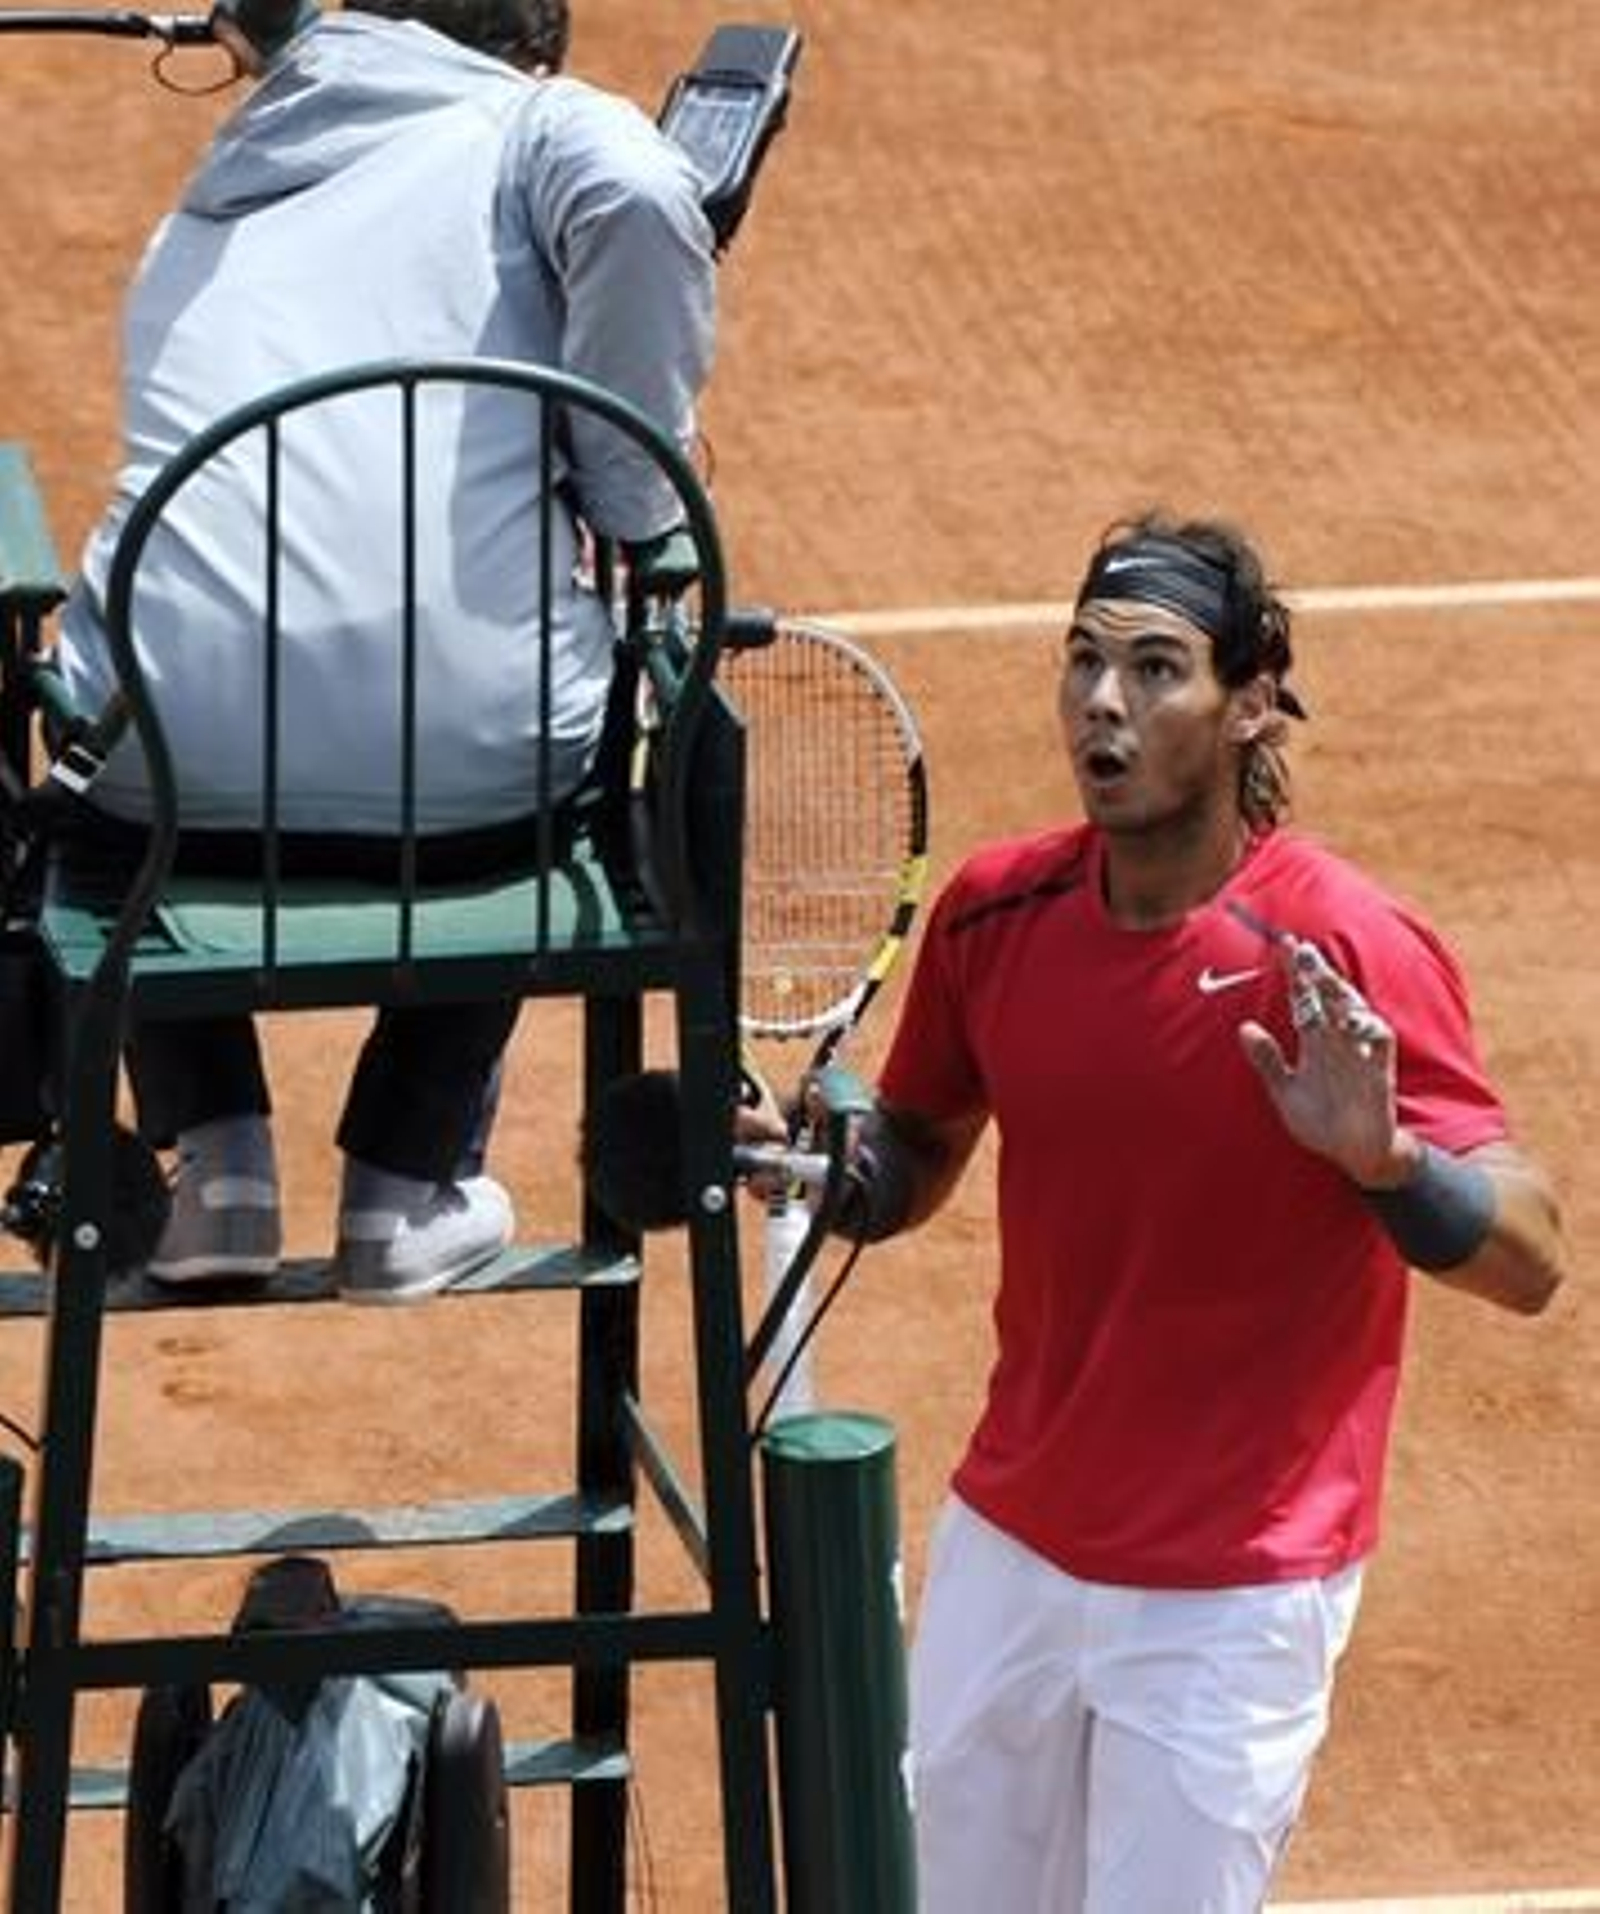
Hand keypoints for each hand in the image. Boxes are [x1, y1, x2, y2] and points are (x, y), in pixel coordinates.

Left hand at [1238, 940, 1416, 1186]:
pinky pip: (1379, 1042)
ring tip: (1323, 977)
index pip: (1304, 999)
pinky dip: (1369, 1029)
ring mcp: (1359, 1054)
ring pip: (1354, 1012)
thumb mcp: (1284, 1091)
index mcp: (1315, 1043)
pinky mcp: (1379, 1071)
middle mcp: (1336, 1042)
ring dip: (1340, 994)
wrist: (1353, 1153)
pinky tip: (1353, 1020)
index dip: (1296, 974)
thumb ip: (1267, 1061)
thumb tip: (1243, 1028)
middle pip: (1328, 998)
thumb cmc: (1319, 1122)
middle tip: (1302, 950)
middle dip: (1317, 974)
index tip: (1285, 945)